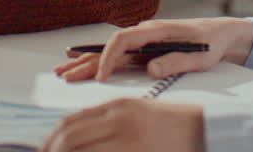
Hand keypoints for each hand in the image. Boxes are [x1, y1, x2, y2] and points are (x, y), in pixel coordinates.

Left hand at [41, 98, 203, 151]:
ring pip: (81, 150)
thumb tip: (79, 138)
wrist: (207, 131)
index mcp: (117, 106)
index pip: (71, 122)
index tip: (45, 151)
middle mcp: (118, 119)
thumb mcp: (137, 114)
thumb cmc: (173, 125)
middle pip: (70, 138)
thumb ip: (109, 121)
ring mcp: (127, 139)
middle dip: (52, 151)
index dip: (52, 140)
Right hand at [54, 17, 252, 81]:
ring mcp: (143, 41)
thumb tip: (150, 69)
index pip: (122, 39)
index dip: (108, 57)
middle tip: (65, 76)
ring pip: (109, 52)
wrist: (221, 33)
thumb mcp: (199, 56)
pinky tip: (83, 65)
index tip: (101, 76)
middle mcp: (144, 33)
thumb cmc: (211, 43)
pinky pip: (118, 56)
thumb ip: (175, 61)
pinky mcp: (144, 49)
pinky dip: (99, 62)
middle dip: (86, 62)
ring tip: (63, 72)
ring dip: (87, 62)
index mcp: (155, 30)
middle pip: (109, 47)